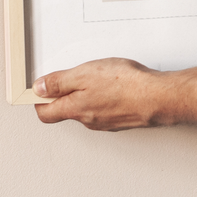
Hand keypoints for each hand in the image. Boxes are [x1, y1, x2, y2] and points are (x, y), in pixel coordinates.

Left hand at [34, 58, 165, 129]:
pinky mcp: (120, 119)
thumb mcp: (85, 74)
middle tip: (69, 76)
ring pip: (86, 110)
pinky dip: (103, 98)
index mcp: (75, 109)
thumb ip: (60, 82)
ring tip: (96, 76)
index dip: (39, 100)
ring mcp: (105, 122)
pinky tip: (114, 85)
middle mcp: (88, 120)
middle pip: (65, 111)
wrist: (157, 98)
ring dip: (85, 95)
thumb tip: (38, 89)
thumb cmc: (124, 84)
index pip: (46, 113)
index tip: (40, 88)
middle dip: (63, 95)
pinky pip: (103, 110)